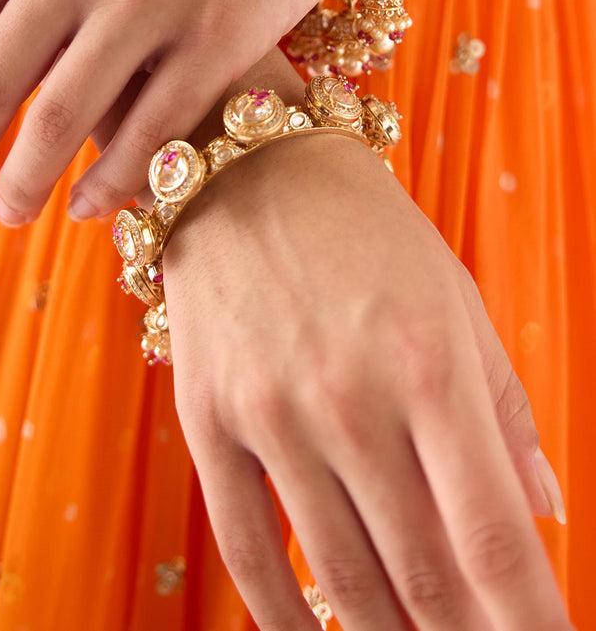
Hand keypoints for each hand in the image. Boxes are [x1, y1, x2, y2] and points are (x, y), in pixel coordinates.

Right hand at [161, 134, 569, 630]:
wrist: (250, 165)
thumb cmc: (370, 232)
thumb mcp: (456, 299)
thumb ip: (503, 410)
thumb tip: (544, 513)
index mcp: (430, 365)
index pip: (493, 537)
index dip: (530, 622)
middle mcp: (351, 398)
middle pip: (423, 575)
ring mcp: (271, 413)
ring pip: (340, 577)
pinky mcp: (206, 417)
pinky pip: (247, 547)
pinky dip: (284, 617)